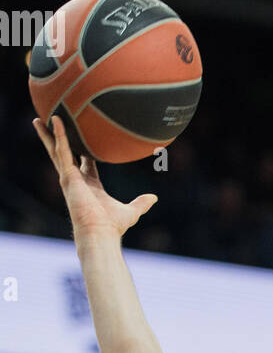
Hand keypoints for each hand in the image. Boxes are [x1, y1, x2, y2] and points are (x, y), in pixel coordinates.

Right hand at [33, 115, 156, 241]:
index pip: (87, 163)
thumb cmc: (113, 226)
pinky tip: (57, 121)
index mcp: (91, 186)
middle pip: (65, 155)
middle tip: (51, 126)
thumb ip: (141, 203)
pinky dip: (59, 136)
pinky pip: (62, 151)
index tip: (85, 139)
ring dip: (49, 134)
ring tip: (39, 119)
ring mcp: (70, 178)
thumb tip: (154, 198)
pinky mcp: (68, 176)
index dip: (86, 151)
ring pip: (57, 150)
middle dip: (57, 141)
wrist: (101, 233)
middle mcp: (77, 180)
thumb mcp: (132, 211)